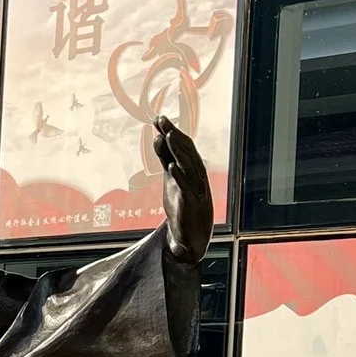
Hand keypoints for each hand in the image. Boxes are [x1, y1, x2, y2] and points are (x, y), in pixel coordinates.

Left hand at [154, 117, 211, 262]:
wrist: (188, 238)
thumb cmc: (181, 206)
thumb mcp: (171, 179)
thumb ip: (166, 160)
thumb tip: (159, 138)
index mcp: (192, 170)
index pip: (183, 146)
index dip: (172, 132)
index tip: (159, 118)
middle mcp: (197, 177)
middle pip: (187, 152)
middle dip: (175, 136)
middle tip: (162, 121)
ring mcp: (196, 190)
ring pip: (189, 166)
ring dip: (179, 151)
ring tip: (169, 136)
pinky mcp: (192, 204)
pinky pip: (187, 188)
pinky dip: (180, 177)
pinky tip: (171, 167)